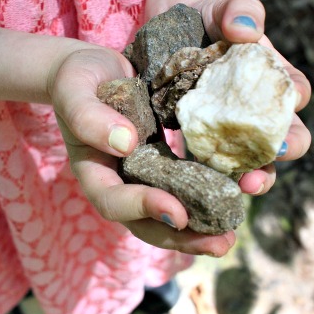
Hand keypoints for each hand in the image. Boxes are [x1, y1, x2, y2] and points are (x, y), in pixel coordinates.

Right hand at [48, 47, 234, 255]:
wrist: (96, 69)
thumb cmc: (78, 79)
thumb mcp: (74, 89)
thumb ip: (88, 116)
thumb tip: (125, 144)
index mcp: (94, 171)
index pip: (113, 202)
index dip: (143, 210)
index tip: (178, 213)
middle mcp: (121, 181)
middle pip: (146, 222)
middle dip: (182, 237)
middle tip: (219, 244)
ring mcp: (145, 174)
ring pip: (171, 210)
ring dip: (202, 227)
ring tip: (232, 234)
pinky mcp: (166, 161)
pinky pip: (188, 183)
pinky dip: (211, 192)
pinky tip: (239, 191)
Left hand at [189, 0, 311, 194]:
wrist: (171, 28)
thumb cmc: (206, 18)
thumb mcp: (222, 9)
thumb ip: (240, 11)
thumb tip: (246, 30)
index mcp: (274, 77)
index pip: (295, 96)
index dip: (293, 116)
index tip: (281, 136)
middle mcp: (259, 107)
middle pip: (281, 139)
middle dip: (273, 160)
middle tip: (257, 176)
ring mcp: (231, 126)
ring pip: (250, 159)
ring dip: (248, 177)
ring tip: (236, 188)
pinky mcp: (202, 137)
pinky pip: (211, 160)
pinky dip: (209, 173)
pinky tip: (199, 185)